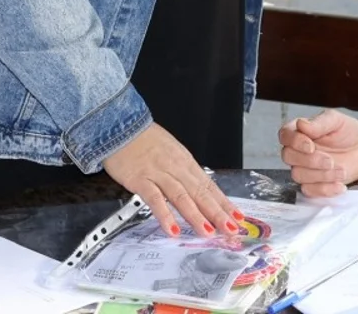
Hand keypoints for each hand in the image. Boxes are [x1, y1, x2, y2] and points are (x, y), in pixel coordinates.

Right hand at [103, 123, 241, 237]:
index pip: (209, 186)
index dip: (224, 203)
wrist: (120, 125)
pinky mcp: (140, 179)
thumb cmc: (145, 140)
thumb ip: (184, 172)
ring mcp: (159, 173)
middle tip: (231, 229)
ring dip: (196, 216)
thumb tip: (199, 190)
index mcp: (186, 162)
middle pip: (200, 193)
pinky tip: (172, 229)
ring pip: (181, 197)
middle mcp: (176, 168)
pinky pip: (154, 199)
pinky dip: (164, 215)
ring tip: (208, 232)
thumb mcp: (172, 152)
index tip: (237, 218)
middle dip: (217, 213)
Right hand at [280, 110, 357, 197]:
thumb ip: (318, 123)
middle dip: (310, 161)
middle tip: (330, 161)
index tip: (311, 146)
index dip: (295, 142)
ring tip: (341, 171)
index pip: (285, 136)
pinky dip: (325, 189)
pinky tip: (340, 184)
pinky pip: (309, 191)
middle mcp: (298, 150)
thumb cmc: (348, 132)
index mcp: (300, 132)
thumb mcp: (336, 120)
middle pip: (288, 157)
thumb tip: (301, 124)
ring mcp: (304, 168)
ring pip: (298, 175)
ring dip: (321, 175)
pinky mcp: (313, 184)